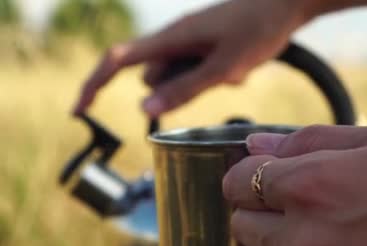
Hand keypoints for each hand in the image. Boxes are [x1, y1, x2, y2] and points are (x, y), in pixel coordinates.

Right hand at [72, 0, 314, 117]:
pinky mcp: (203, 46)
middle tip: (218, 76)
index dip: (94, 85)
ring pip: (178, 79)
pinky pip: (197, 72)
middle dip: (178, 91)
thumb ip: (184, 90)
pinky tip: (239, 65)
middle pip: (155, 78)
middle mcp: (173, 39)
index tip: (79, 111)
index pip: (116, 61)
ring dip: (201, 84)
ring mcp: (188, 42)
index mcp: (170, 38)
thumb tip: (143, 109)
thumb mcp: (223, 67)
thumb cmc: (256, 30)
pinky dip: (214, 77)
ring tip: (234, 67)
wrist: (284, 6)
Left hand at [224, 121, 366, 245]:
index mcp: (315, 188)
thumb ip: (314, 142)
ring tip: (301, 232)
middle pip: (243, 227)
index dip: (250, 171)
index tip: (266, 169)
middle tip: (288, 196)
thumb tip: (261, 144)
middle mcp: (310, 243)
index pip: (242, 182)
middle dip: (257, 208)